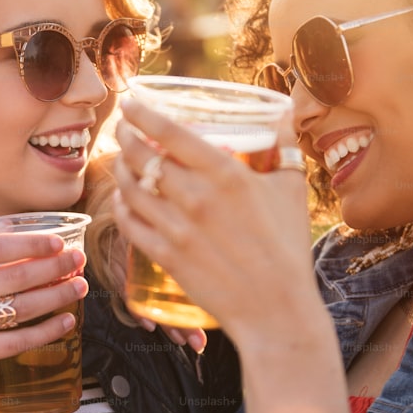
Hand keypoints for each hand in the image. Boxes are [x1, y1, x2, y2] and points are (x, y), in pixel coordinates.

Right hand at [0, 233, 87, 389]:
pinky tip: (65, 322)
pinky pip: (17, 341)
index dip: (30, 243)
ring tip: (78, 287)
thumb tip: (11, 231)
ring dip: (56, 296)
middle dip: (54, 267)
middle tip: (78, 261)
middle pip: (15, 277)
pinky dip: (46, 331)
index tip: (58, 242)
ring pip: (21, 307)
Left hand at [112, 97, 317, 349]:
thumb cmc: (289, 246)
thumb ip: (285, 147)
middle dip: (124, 137)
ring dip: (119, 169)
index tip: (130, 103)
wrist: (277, 309)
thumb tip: (285, 114)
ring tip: (121, 161)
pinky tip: (122, 199)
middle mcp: (196, 197)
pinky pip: (129, 223)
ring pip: (130, 188)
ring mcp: (177, 228)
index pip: (170, 132)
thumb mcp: (292, 188)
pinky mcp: (166, 256)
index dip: (142, 113)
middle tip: (122, 130)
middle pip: (141, 156)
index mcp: (226, 174)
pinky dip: (120, 206)